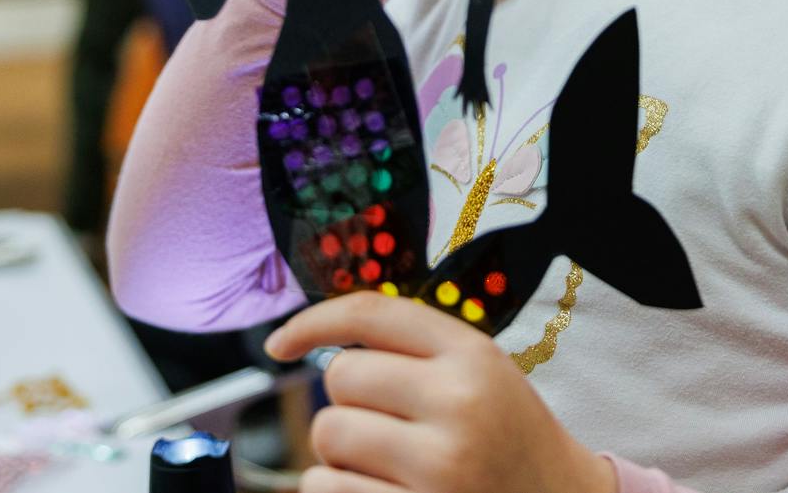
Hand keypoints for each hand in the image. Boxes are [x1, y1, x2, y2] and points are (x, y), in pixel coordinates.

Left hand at [266, 293, 615, 492]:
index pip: (371, 314)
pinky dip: (336, 489)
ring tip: (388, 462)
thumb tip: (313, 337)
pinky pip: (327, 488)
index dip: (312, 321)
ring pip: (329, 433)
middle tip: (387, 424)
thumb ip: (415, 348)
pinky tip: (379, 490)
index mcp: (472, 354)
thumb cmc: (506, 435)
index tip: (281, 343)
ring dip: (341, 452)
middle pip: (341, 377)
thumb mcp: (481, 371)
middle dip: (349, 401)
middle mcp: (457, 402)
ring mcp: (438, 465)